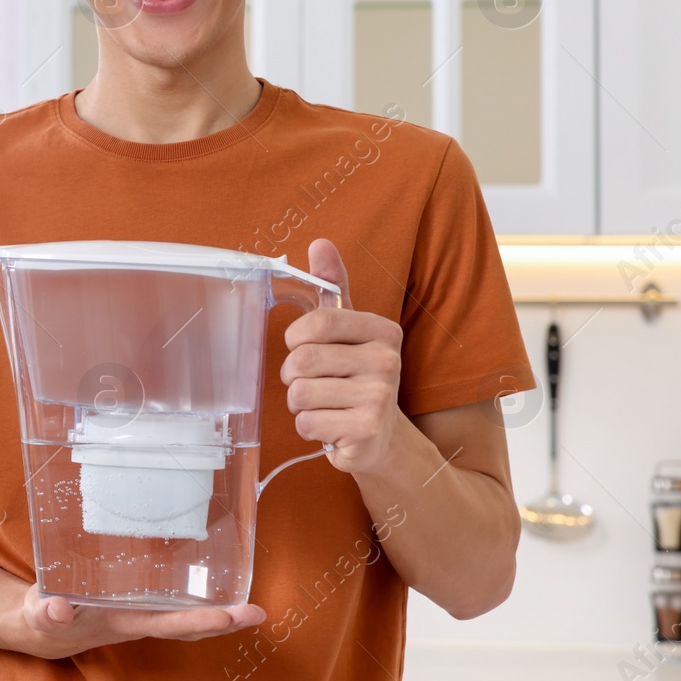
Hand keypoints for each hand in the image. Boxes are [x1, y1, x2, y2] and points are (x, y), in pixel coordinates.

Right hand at [13, 584, 263, 659]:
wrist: (44, 625)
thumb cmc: (43, 618)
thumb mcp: (38, 615)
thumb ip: (46, 612)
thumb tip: (56, 607)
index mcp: (120, 621)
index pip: (166, 622)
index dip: (198, 619)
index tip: (229, 615)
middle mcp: (137, 619)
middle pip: (188, 625)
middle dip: (224, 621)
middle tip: (258, 612)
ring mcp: (140, 612)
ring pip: (186, 616)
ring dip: (219, 613)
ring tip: (251, 606)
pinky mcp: (137, 600)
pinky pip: (173, 602)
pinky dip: (197, 597)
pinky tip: (215, 583)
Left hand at [281, 238, 405, 474]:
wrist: (381, 437)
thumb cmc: (355, 376)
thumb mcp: (347, 331)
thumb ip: (332, 287)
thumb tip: (320, 243)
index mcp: (383, 331)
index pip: (318, 321)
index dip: (295, 337)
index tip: (301, 345)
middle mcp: (388, 362)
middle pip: (303, 360)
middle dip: (293, 374)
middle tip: (312, 381)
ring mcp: (380, 398)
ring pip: (300, 393)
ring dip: (298, 402)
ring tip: (323, 403)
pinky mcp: (366, 431)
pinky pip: (306, 422)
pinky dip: (307, 425)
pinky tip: (330, 424)